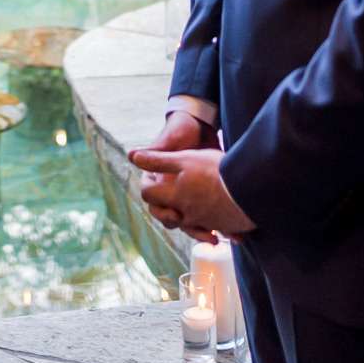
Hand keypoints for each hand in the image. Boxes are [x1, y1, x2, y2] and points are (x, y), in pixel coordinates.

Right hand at [139, 109, 219, 240]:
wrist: (202, 124)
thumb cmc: (181, 128)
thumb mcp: (171, 138)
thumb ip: (157, 150)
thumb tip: (131, 155)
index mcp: (157, 178)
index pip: (153, 199)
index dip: (162, 210)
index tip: (175, 214)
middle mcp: (170, 189)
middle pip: (171, 215)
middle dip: (185, 227)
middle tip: (200, 232)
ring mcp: (187, 195)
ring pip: (190, 220)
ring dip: (201, 231)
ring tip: (215, 238)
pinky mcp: (204, 197)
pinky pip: (208, 216)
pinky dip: (219, 225)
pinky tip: (231, 233)